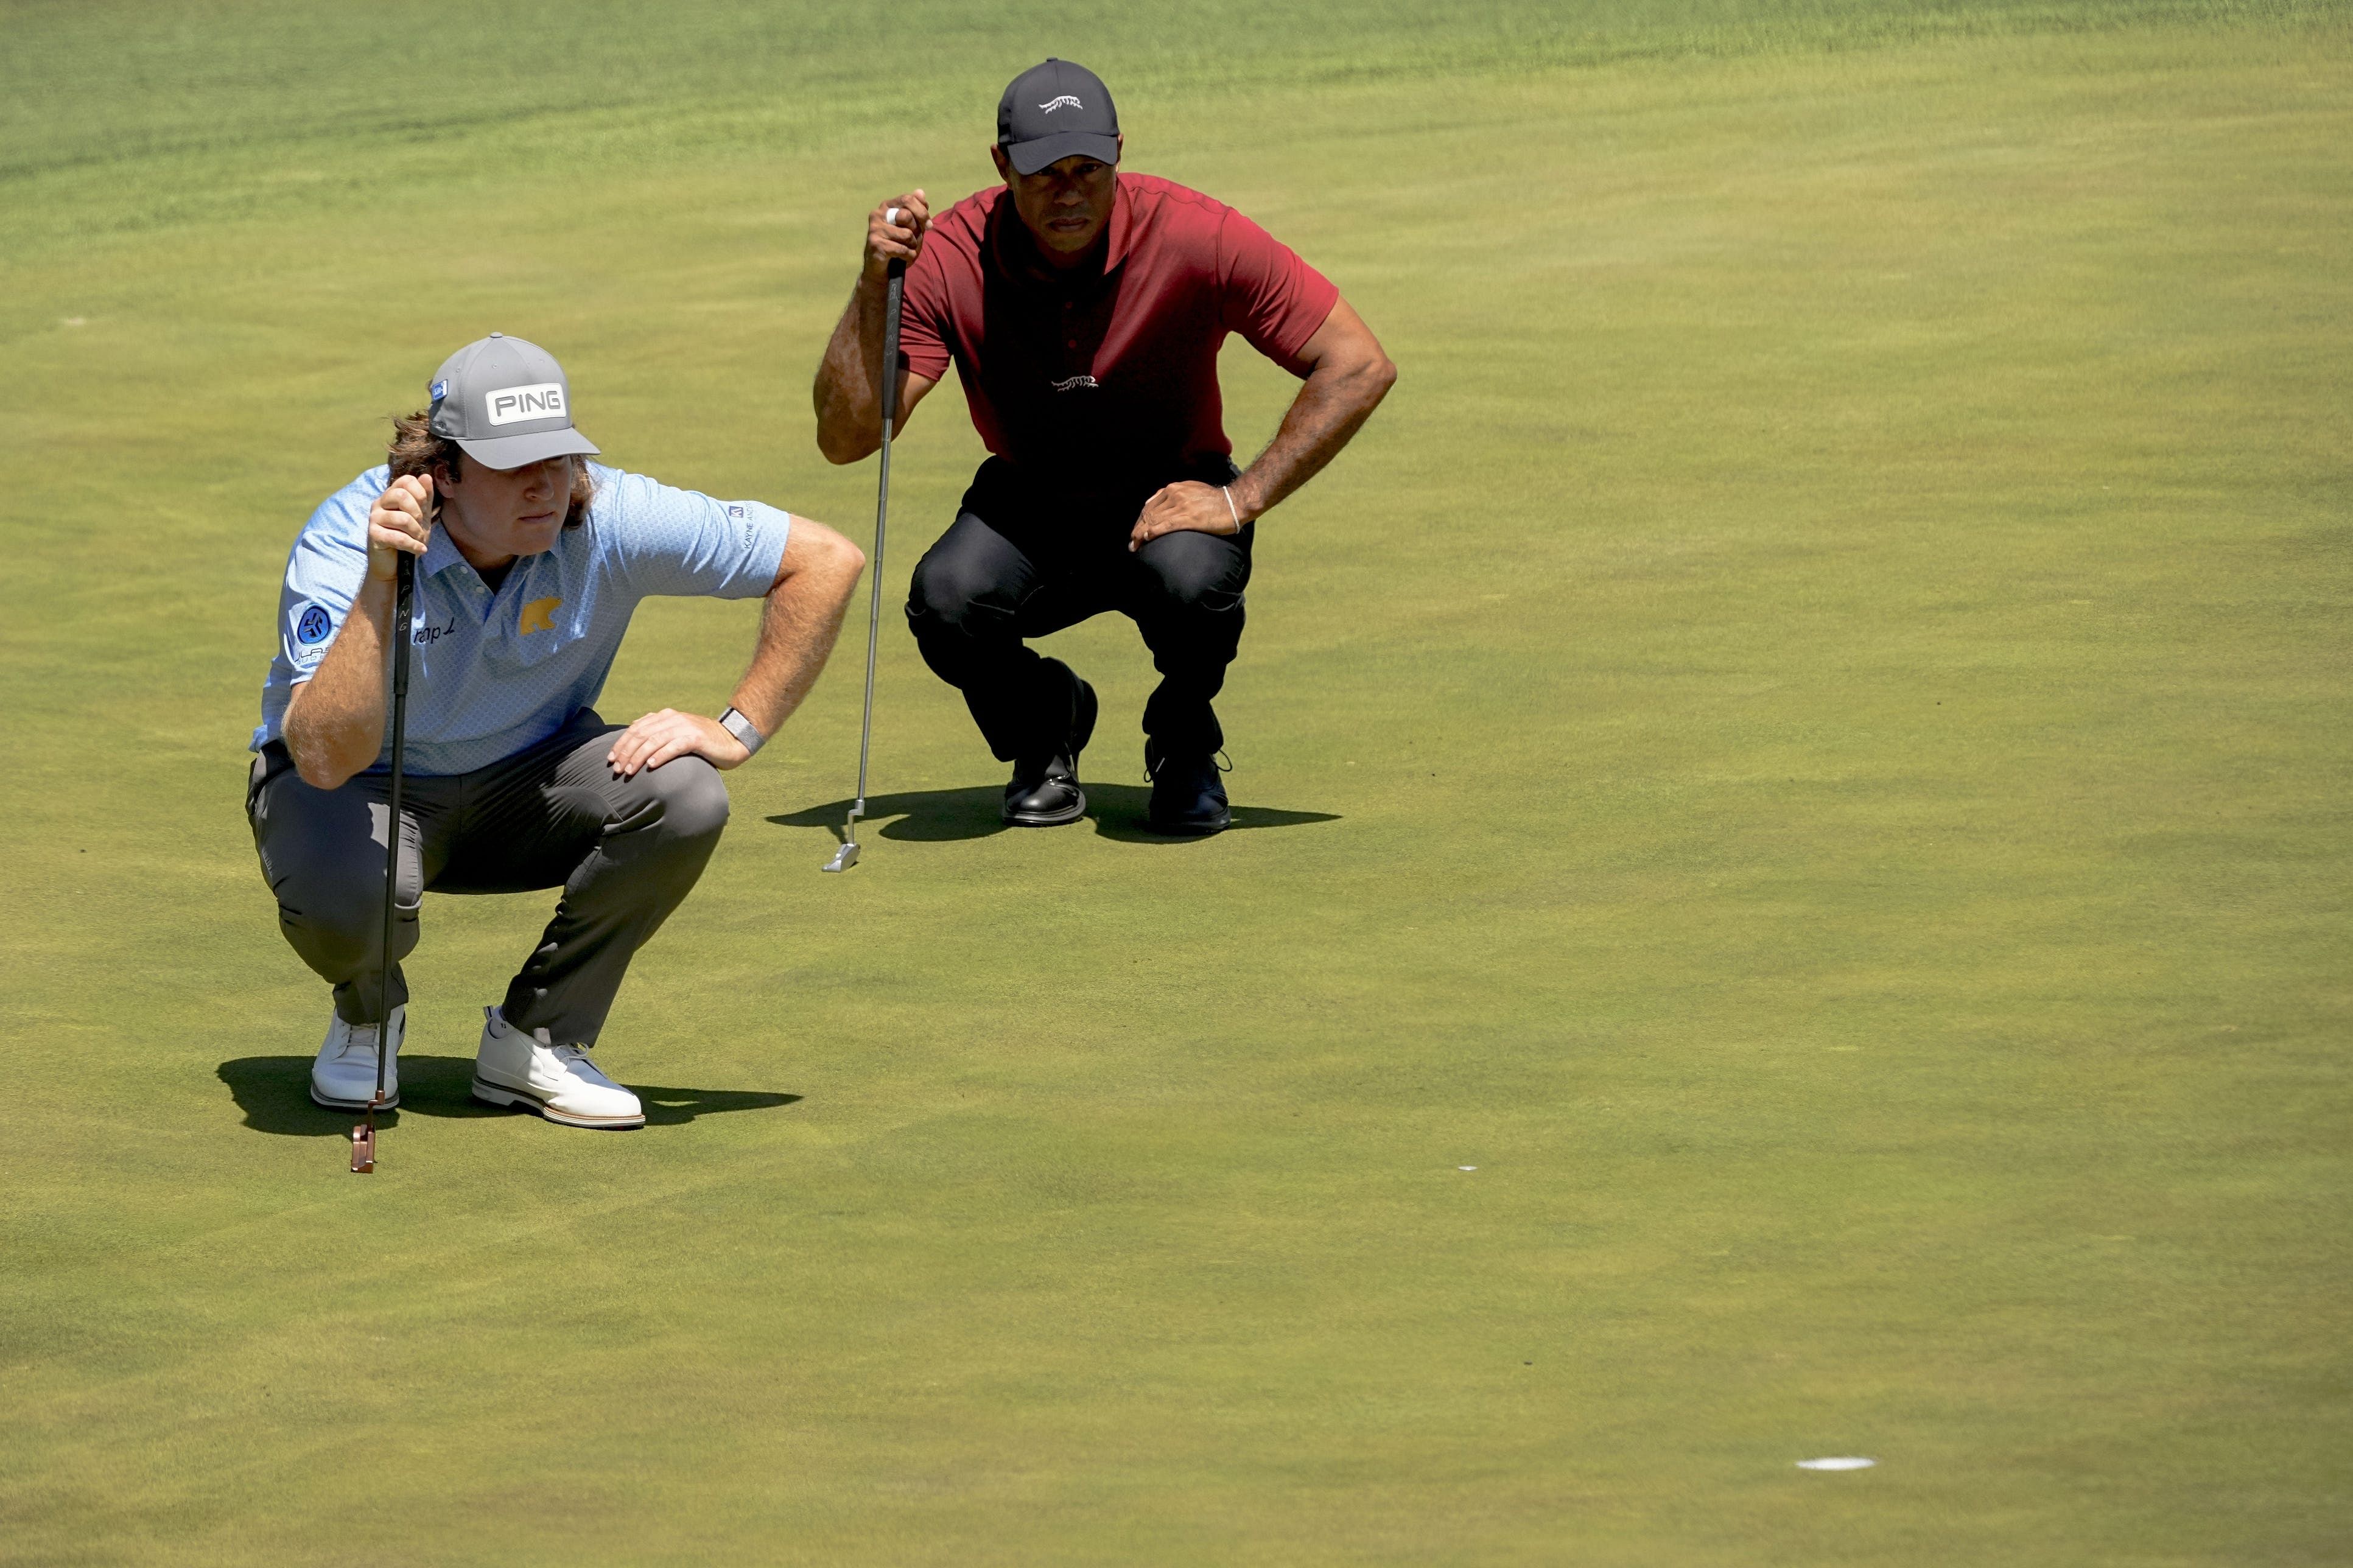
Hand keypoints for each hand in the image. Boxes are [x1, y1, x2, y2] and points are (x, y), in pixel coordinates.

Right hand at [368, 474, 433, 580]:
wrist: (395, 563)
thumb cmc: (408, 537)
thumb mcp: (422, 517)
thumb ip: (425, 497)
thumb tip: (427, 476)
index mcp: (391, 495)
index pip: (406, 480)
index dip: (421, 493)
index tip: (424, 510)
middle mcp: (379, 503)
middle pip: (401, 495)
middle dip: (418, 513)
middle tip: (420, 526)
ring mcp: (374, 518)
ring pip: (402, 518)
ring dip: (417, 533)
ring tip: (419, 541)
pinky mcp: (373, 534)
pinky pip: (397, 537)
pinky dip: (413, 545)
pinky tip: (419, 550)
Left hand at [606, 709, 750, 777]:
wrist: (732, 740)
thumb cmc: (702, 743)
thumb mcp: (676, 735)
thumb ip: (658, 734)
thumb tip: (634, 741)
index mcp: (665, 716)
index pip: (636, 729)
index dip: (621, 744)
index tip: (610, 759)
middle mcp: (672, 718)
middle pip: (641, 735)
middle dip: (625, 752)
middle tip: (617, 769)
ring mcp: (685, 727)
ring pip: (653, 741)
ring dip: (638, 757)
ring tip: (629, 771)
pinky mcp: (696, 738)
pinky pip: (674, 746)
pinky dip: (660, 756)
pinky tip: (651, 766)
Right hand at [864, 190, 929, 281]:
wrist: (881, 270)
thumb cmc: (898, 247)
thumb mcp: (911, 227)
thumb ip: (917, 210)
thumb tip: (920, 192)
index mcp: (887, 207)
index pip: (908, 199)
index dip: (922, 212)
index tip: (928, 225)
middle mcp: (878, 215)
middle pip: (906, 215)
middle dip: (917, 231)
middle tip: (914, 241)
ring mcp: (875, 230)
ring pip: (906, 234)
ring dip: (913, 246)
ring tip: (906, 250)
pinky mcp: (876, 245)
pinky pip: (902, 249)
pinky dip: (909, 256)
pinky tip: (903, 259)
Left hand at [1129, 481, 1247, 551]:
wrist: (1234, 502)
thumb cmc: (1215, 500)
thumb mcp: (1192, 490)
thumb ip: (1175, 496)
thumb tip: (1159, 506)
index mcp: (1174, 488)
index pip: (1150, 505)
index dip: (1140, 520)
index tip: (1136, 532)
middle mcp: (1174, 494)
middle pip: (1148, 513)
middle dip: (1137, 529)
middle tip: (1132, 543)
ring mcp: (1181, 506)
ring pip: (1153, 520)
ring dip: (1140, 535)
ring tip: (1135, 546)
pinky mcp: (1188, 518)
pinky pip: (1164, 526)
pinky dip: (1152, 533)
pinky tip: (1146, 539)